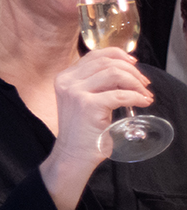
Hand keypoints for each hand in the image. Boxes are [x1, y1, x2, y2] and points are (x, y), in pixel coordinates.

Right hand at [42, 48, 154, 201]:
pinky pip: (121, 95)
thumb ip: (96, 83)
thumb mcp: (84, 99)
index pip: (95, 54)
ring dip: (136, 83)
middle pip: (107, 62)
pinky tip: (143, 102)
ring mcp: (76, 93)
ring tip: (144, 94)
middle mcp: (67, 82)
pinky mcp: (88, 106)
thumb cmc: (82, 130)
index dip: (118, 55)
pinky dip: (137, 97)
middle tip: (144, 84)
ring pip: (115, 73)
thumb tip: (126, 71)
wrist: (73, 155)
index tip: (134, 64)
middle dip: (132, 70)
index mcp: (65, 77)